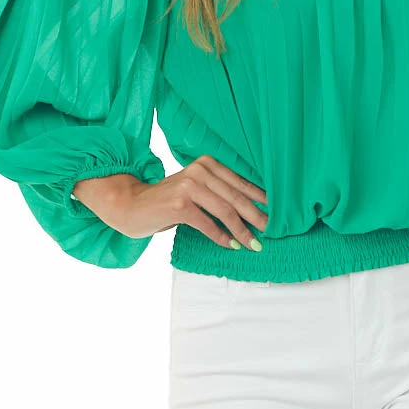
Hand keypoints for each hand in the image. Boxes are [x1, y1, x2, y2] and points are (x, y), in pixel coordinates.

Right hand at [123, 155, 268, 250]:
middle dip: (257, 216)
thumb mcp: (196, 189)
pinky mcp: (180, 204)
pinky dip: (222, 237)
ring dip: (242, 230)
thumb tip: (253, 210)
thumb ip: (218, 192)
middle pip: (237, 197)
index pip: (241, 182)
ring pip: (225, 211)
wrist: (131, 205)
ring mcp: (189, 186)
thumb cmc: (168, 200)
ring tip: (255, 244)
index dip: (260, 199)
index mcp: (207, 163)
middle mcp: (200, 171)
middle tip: (272, 231)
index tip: (276, 213)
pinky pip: (208, 224)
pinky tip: (232, 245)